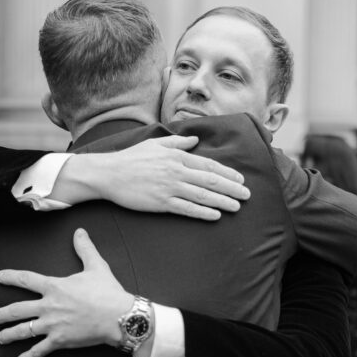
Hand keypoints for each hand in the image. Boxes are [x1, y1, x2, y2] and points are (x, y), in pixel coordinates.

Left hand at [0, 229, 133, 356]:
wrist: (120, 316)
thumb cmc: (109, 292)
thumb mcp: (97, 266)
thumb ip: (85, 249)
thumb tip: (80, 232)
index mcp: (55, 286)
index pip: (26, 279)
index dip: (10, 277)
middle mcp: (48, 306)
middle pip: (17, 309)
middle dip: (2, 314)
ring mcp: (52, 325)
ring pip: (24, 331)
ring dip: (9, 335)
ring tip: (0, 338)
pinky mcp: (60, 340)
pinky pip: (40, 350)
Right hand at [71, 135, 250, 219]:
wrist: (108, 174)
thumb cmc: (131, 158)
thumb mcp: (155, 143)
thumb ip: (177, 142)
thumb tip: (195, 140)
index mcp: (176, 156)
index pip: (208, 165)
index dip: (227, 173)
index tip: (241, 180)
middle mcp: (176, 171)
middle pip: (210, 181)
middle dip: (232, 188)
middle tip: (247, 195)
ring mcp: (169, 187)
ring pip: (202, 196)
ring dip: (222, 201)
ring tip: (237, 207)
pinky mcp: (161, 203)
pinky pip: (186, 208)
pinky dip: (203, 212)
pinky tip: (216, 215)